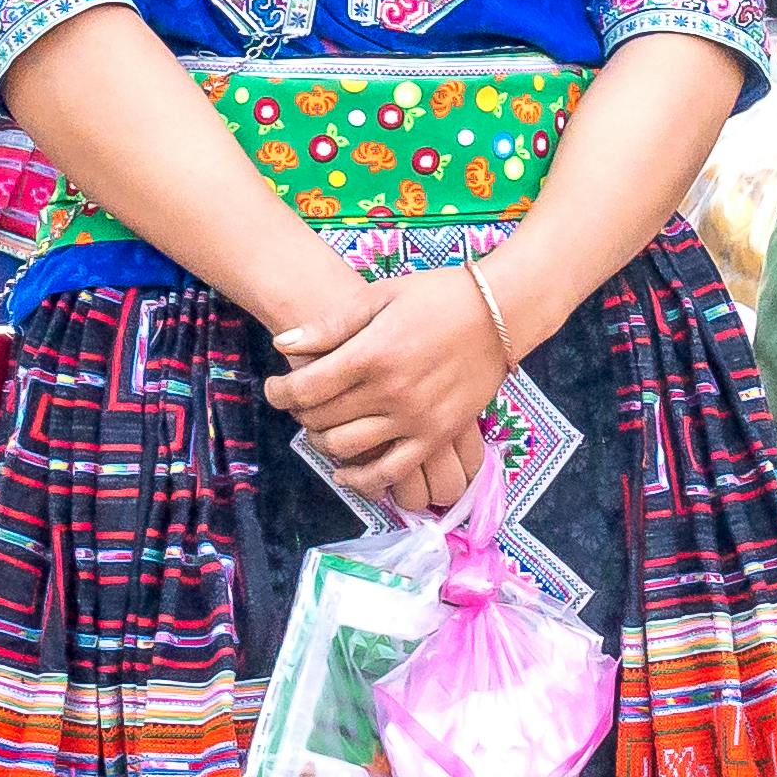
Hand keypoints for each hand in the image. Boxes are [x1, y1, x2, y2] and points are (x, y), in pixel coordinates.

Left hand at [266, 271, 510, 513]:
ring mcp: (415, 419)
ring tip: (323, 427)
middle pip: (322, 419)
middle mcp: (391, 392)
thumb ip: (331, 325)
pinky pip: (392, 472)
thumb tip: (283, 344)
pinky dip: (363, 480)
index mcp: (372, 354)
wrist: (500, 312)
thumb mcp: (380, 297)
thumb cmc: (437, 296)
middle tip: (302, 402)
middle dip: (301, 412)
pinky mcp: (437, 435)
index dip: (279, 392)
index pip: (306, 388)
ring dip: (324, 442)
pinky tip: (346, 473)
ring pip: (348, 448)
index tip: (276, 388)